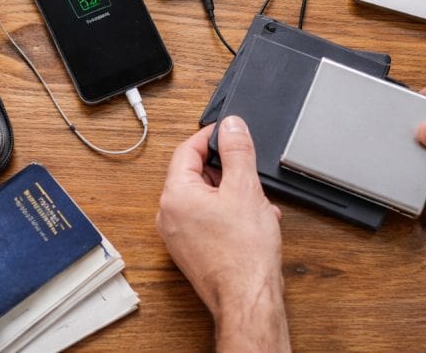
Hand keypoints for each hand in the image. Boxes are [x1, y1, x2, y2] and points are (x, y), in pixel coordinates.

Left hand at [156, 117, 289, 351]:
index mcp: (175, 196)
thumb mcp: (245, 188)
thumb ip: (237, 151)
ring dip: (232, 193)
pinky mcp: (191, 250)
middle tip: (248, 173)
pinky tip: (253, 220)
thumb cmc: (243, 254)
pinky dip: (229, 213)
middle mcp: (169, 215)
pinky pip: (207, 219)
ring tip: (256, 202)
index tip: (229, 132)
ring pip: (204, 197)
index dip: (210, 137)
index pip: (186, 150)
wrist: (248, 299)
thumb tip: (231, 126)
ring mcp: (178, 235)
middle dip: (226, 170)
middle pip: (195, 174)